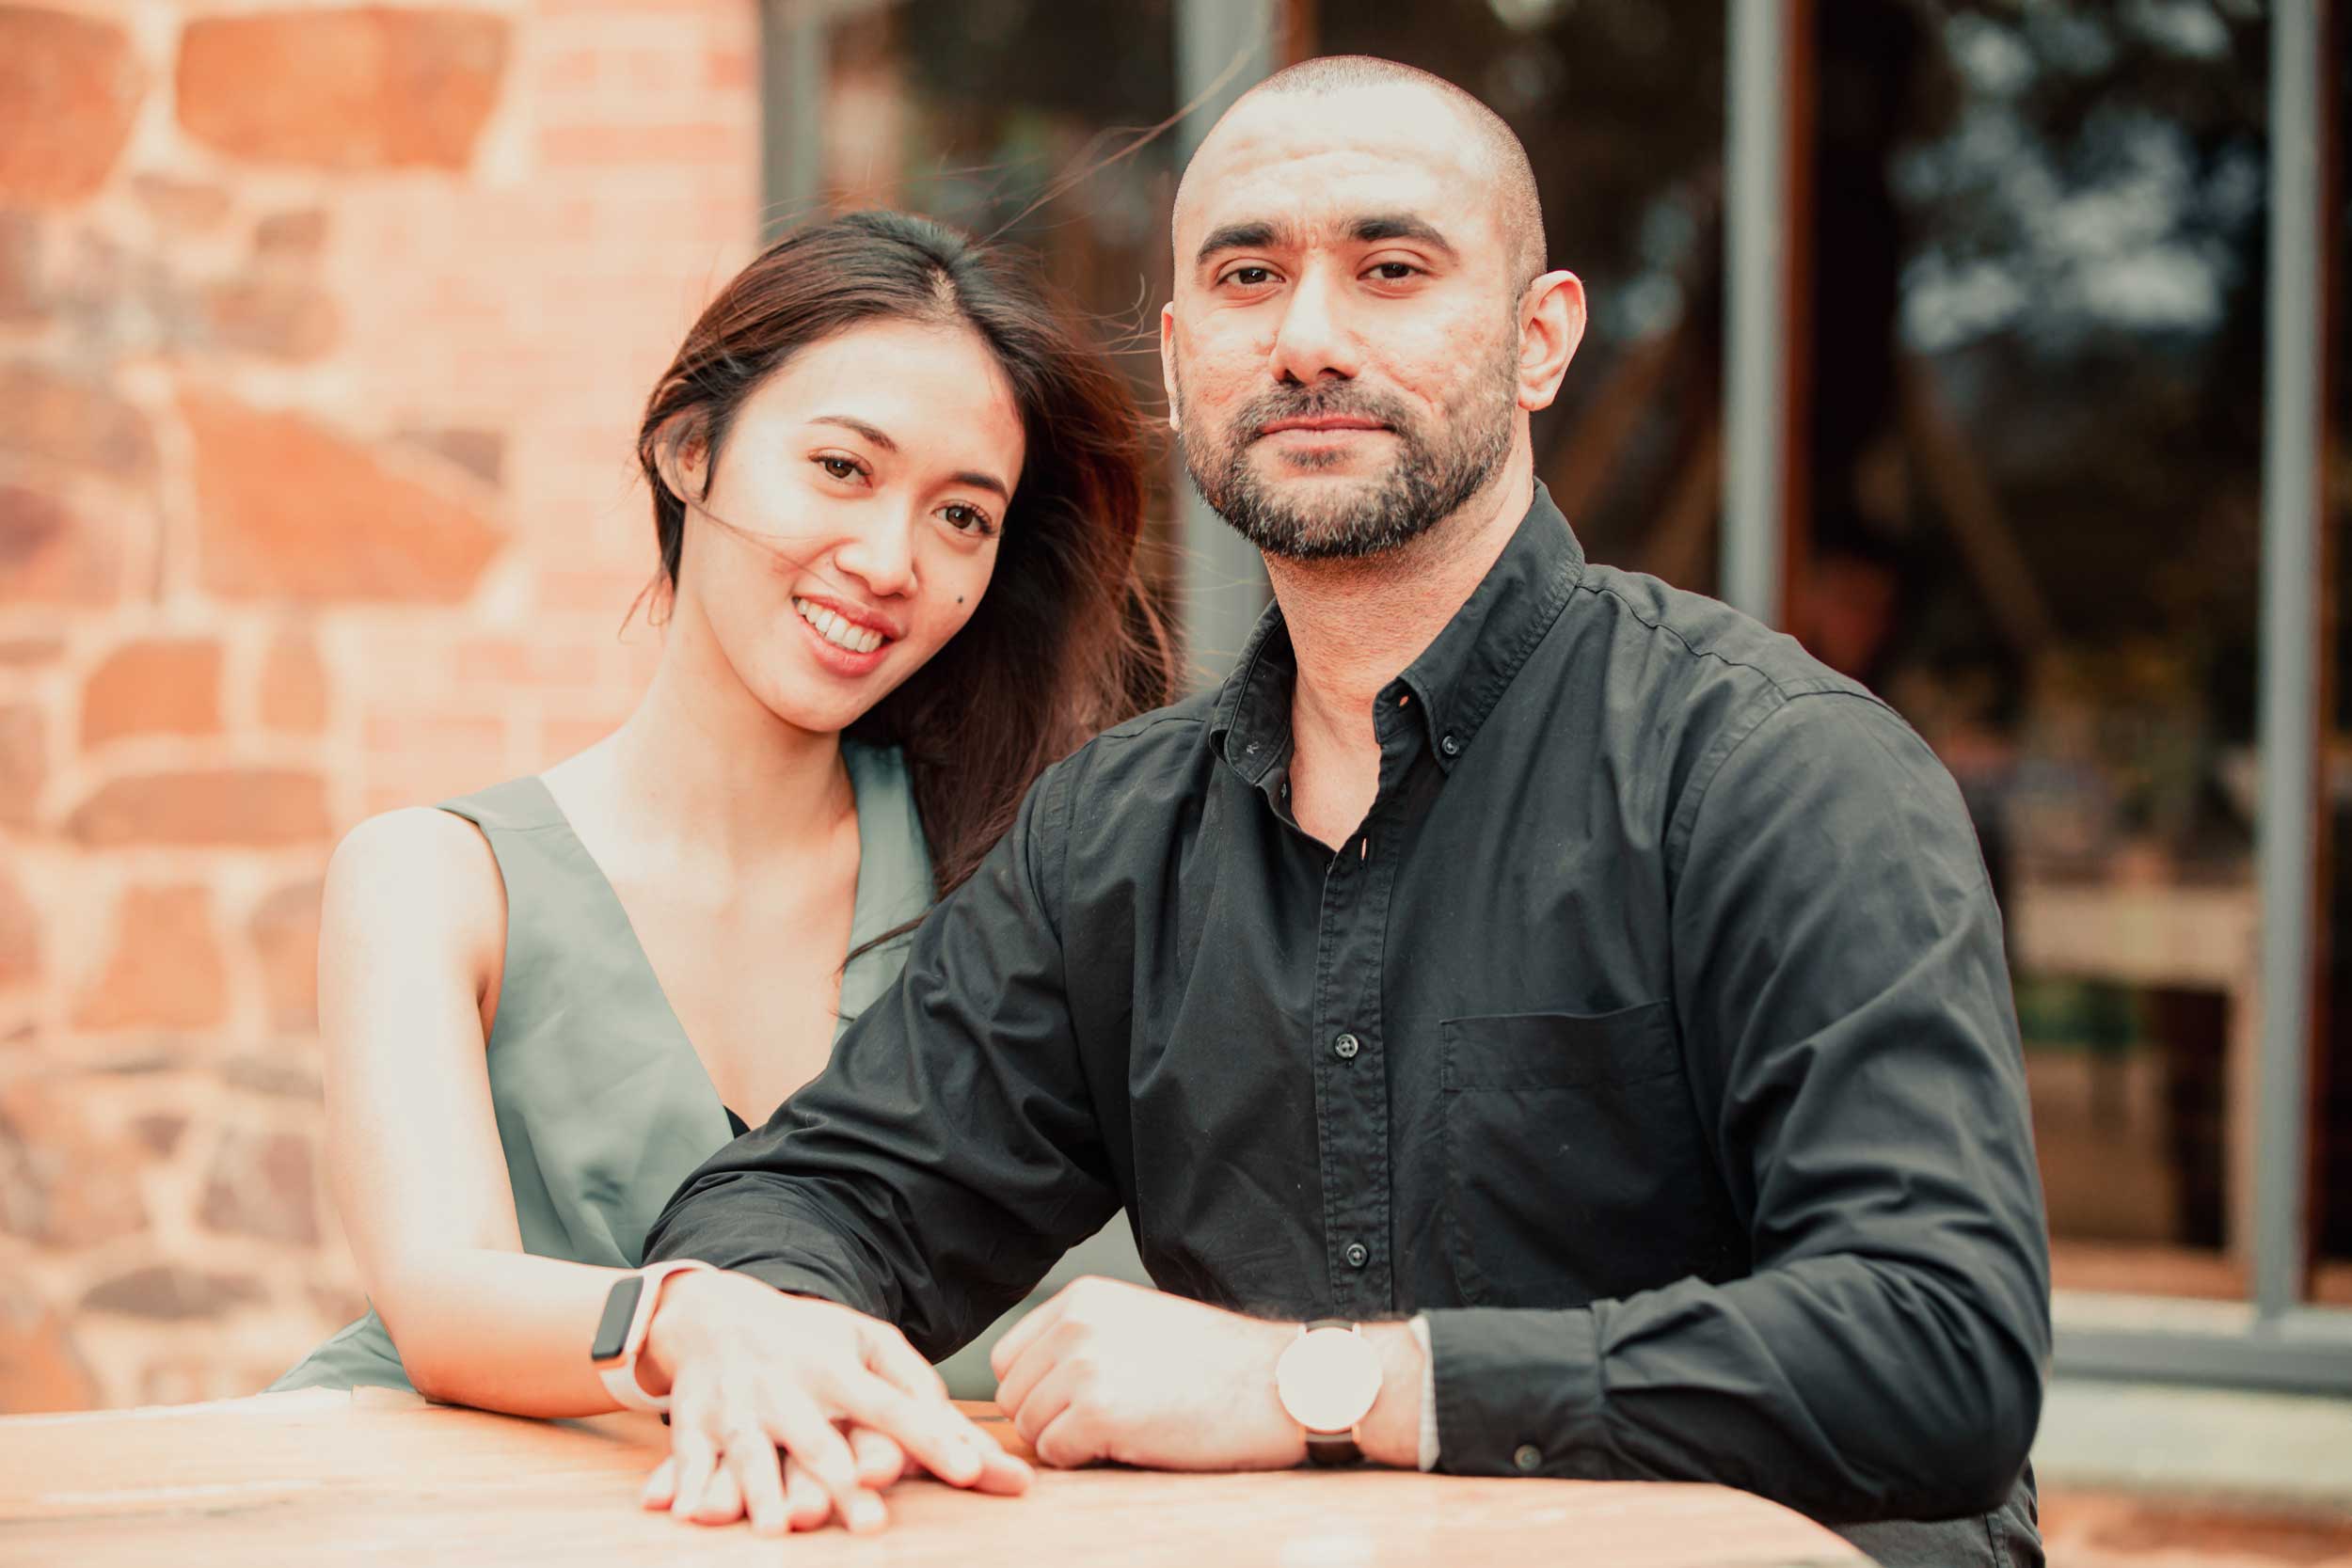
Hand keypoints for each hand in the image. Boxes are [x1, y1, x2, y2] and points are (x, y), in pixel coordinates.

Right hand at [638, 1269, 1032, 1534]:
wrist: (712, 1314)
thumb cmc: (808, 1340)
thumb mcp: (868, 1342)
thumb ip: (918, 1387)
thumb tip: (969, 1442)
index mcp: (837, 1367)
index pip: (892, 1406)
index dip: (930, 1438)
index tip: (968, 1472)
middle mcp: (787, 1387)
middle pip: (818, 1440)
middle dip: (841, 1481)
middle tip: (872, 1524)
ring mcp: (737, 1408)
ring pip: (751, 1452)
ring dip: (762, 1490)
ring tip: (778, 1527)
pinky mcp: (692, 1426)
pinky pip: (688, 1459)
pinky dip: (685, 1486)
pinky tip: (688, 1514)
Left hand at [988, 1276, 1302, 1470]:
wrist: (1277, 1382)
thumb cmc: (1217, 1362)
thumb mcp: (1137, 1323)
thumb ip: (1083, 1338)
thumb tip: (1030, 1383)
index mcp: (1082, 1297)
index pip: (1009, 1356)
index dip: (1035, 1389)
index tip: (1072, 1403)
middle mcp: (1075, 1324)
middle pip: (1013, 1394)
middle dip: (1047, 1418)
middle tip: (1101, 1423)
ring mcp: (1084, 1366)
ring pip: (1030, 1427)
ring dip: (1066, 1440)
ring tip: (1121, 1429)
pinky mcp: (1097, 1412)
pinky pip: (1056, 1453)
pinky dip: (1084, 1459)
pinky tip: (1131, 1441)